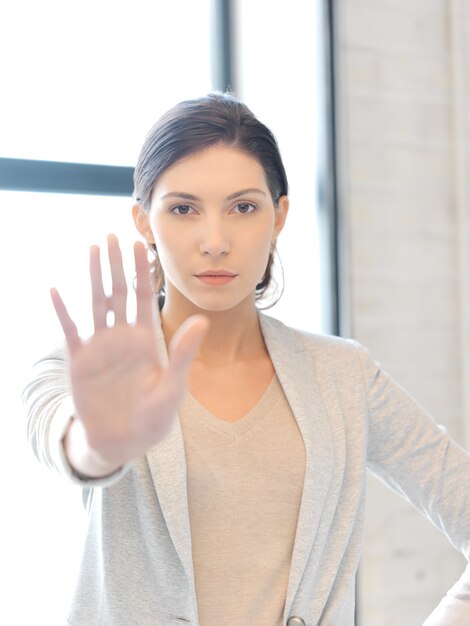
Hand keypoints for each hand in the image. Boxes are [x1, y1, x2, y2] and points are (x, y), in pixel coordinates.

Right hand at [51, 234, 207, 475]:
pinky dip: (63, 311)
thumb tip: (203, 319)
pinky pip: (70, 330)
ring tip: (92, 250)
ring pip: (96, 302)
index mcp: (146, 338)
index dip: (141, 271)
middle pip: (118, 291)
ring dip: (93, 276)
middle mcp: (123, 335)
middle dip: (116, 264)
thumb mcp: (173, 385)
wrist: (125, 440)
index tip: (140, 245)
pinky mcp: (80, 361)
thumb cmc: (154, 416)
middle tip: (112, 235)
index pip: (144, 296)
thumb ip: (184, 352)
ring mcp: (100, 346)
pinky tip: (55, 291)